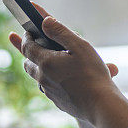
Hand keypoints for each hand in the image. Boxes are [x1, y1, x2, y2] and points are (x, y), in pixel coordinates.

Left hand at [8, 1, 119, 121]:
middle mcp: (43, 78)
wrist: (101, 106)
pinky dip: (53, 79)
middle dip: (30, 52)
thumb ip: (60, 32)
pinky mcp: (57, 102)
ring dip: (42, 66)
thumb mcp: (80, 46)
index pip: (26, 47)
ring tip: (55, 60)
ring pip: (38, 76)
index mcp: (46, 62)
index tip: (30, 30)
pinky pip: (49, 88)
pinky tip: (68, 78)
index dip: (26, 37)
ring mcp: (49, 92)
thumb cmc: (92, 74)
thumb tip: (45, 21)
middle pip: (28, 63)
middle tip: (38, 44)